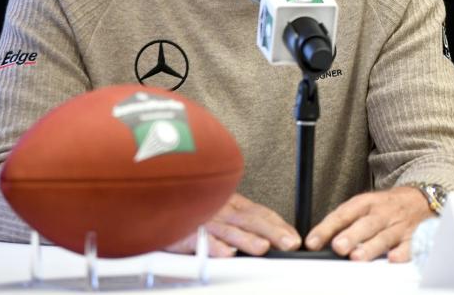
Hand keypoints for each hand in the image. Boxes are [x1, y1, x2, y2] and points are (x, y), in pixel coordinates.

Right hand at [167, 193, 300, 256]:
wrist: (159, 200)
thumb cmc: (190, 209)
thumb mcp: (218, 209)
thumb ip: (239, 220)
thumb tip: (264, 235)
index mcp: (231, 203)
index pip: (260, 213)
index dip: (279, 225)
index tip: (294, 237)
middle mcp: (221, 210)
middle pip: (251, 220)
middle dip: (273, 232)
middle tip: (290, 243)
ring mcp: (204, 220)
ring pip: (230, 230)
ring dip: (248, 240)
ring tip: (264, 249)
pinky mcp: (186, 233)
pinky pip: (201, 240)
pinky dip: (215, 246)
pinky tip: (227, 254)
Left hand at [304, 186, 432, 261]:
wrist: (420, 198)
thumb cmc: (386, 207)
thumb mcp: (364, 206)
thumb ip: (343, 222)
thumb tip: (318, 242)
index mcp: (366, 203)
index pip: (343, 214)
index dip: (327, 228)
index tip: (312, 242)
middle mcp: (381, 214)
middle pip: (365, 225)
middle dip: (351, 236)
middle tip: (337, 247)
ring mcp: (398, 225)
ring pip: (384, 237)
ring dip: (371, 247)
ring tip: (357, 257)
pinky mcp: (413, 237)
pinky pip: (409, 246)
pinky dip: (402, 253)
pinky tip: (393, 259)